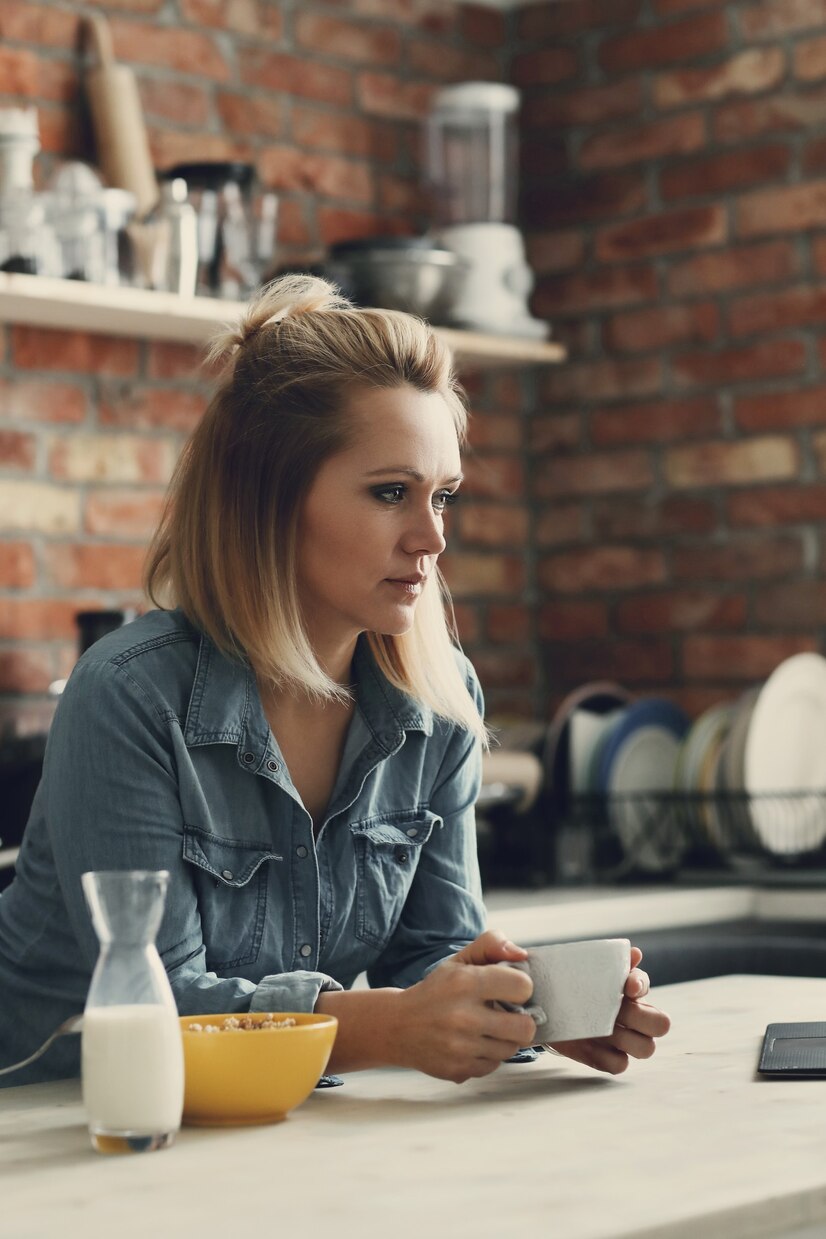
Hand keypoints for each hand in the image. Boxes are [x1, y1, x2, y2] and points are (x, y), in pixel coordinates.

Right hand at [394, 930, 536, 1083]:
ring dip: (504, 1039)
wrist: (397, 1027)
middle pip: (525, 1028)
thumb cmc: (435, 991)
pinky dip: (488, 1055)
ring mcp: (461, 1048)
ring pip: (511, 1049)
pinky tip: (473, 1044)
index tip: (510, 990)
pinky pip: (493, 1066)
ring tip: (487, 1029)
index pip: (523, 987)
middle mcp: (464, 1017)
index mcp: (466, 983)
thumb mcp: (459, 960)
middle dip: (521, 1020)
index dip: (521, 987)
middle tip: (507, 1015)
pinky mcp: (459, 1070)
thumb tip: (522, 953)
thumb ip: (491, 945)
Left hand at [546, 947, 669, 1074]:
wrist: (548, 1009)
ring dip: (625, 1038)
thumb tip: (634, 954)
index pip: (645, 985)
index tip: (628, 987)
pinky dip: (607, 1057)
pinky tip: (590, 1044)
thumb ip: (609, 960)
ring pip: (646, 1048)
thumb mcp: (585, 969)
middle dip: (640, 1016)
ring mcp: (623, 1040)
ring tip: (601, 1028)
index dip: (640, 985)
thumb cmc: (573, 984)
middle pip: (661, 1023)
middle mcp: (635, 1016)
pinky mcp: (607, 1058)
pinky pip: (619, 1065)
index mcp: (629, 989)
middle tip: (617, 1010)